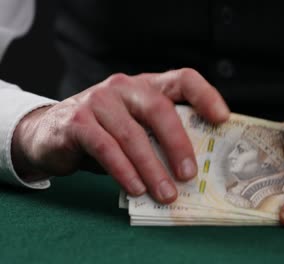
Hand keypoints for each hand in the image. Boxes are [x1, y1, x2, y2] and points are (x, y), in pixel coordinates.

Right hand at [11, 68, 229, 202]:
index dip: (205, 95)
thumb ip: (160, 139)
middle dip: (178, 144)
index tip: (223, 119)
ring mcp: (99, 101)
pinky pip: (106, 148)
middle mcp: (125, 87)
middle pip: (159, 109)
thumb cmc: (108, 134)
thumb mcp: (137, 129)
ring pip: (132, 135)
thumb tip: (194, 172)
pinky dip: (124, 171)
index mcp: (148, 86)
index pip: (183, 79)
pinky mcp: (77, 121)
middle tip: (190, 175)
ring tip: (166, 194)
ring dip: (152, 168)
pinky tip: (136, 189)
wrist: (52, 134)